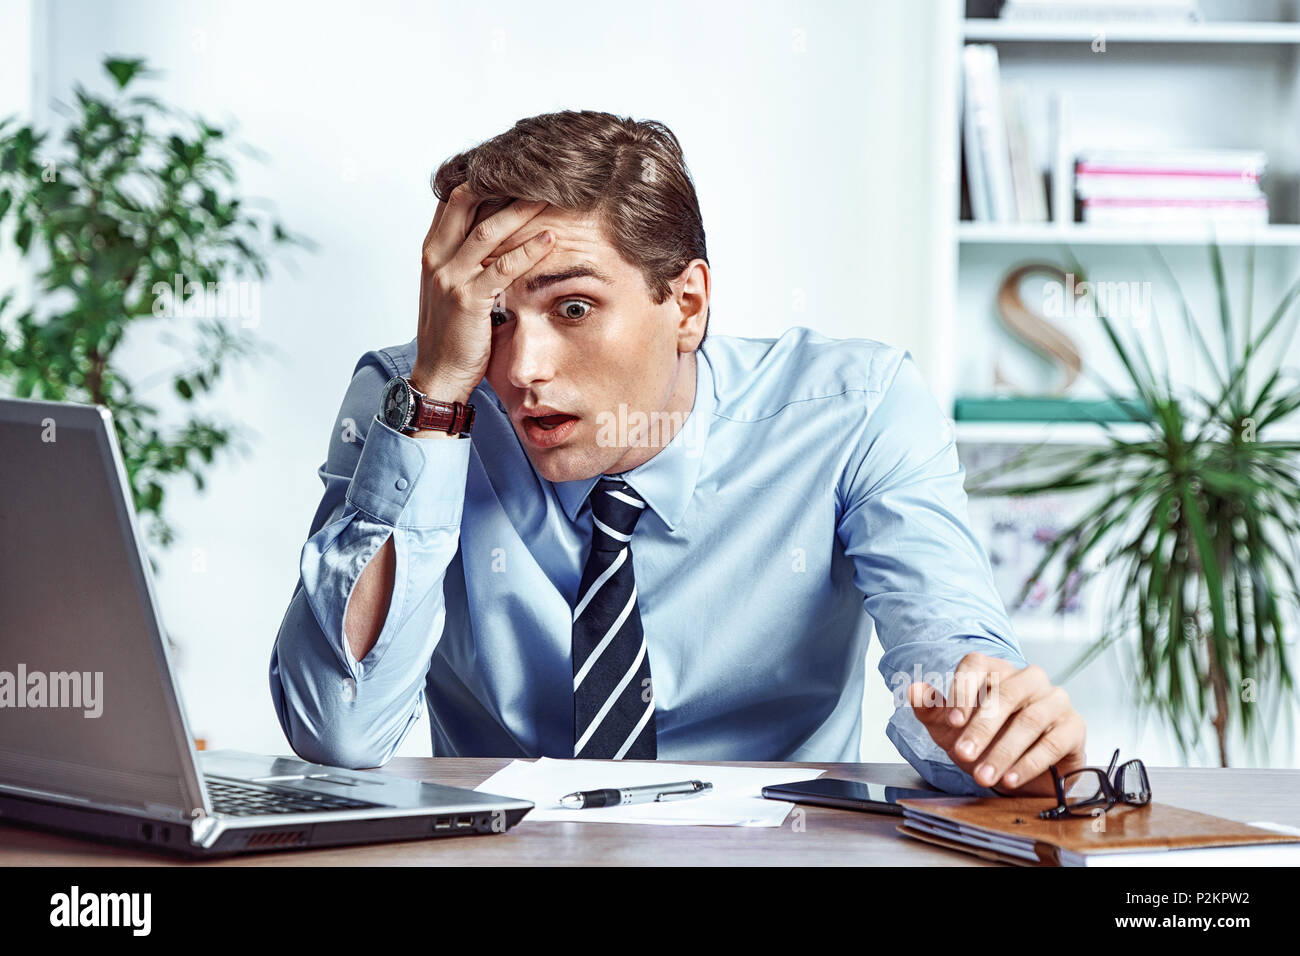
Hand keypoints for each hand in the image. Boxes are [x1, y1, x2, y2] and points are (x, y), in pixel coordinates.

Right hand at [412, 184, 556, 399]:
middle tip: (537, 171)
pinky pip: (502, 268)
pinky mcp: (468, 300)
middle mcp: (437, 259)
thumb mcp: (451, 289)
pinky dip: (528, 252)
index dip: (483, 179)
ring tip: (551, 196)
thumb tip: (495, 236)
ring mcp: (450, 278)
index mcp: (432, 252)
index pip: (454, 201)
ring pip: (488, 231)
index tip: (514, 168)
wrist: (439, 375)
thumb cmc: (451, 334)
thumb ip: (465, 260)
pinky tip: (550, 240)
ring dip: (522, 211)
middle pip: (469, 203)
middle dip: (502, 184)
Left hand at [907, 652, 1086, 795]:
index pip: (976, 664)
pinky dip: (1029, 763)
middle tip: (963, 756)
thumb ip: (931, 709)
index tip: (951, 721)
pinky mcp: (1074, 725)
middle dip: (981, 729)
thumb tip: (912, 689)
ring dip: (1003, 752)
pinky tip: (1011, 779)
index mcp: (995, 670)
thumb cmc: (983, 741)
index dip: (963, 690)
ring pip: (1029, 719)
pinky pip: (1054, 741)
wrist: (1020, 772)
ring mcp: (1054, 699)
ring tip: (984, 777)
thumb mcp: (950, 729)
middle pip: (1005, 694)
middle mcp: (1028, 678)